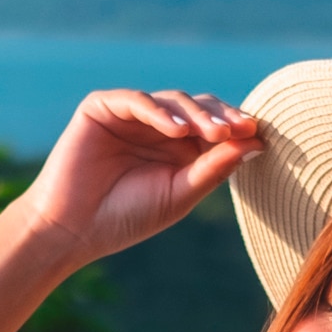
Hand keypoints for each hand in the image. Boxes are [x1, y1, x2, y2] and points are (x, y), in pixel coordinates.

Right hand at [14, 88, 260, 264]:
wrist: (72, 230)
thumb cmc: (126, 217)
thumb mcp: (180, 194)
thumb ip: (214, 168)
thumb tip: (256, 143)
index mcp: (178, 147)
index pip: (214, 125)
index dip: (236, 126)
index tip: (258, 134)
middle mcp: (156, 126)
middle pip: (198, 106)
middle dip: (221, 117)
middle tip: (239, 130)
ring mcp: (129, 115)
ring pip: (172, 100)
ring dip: (195, 114)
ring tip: (212, 134)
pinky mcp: (101, 108)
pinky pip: (136, 100)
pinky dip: (158, 112)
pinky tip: (178, 131)